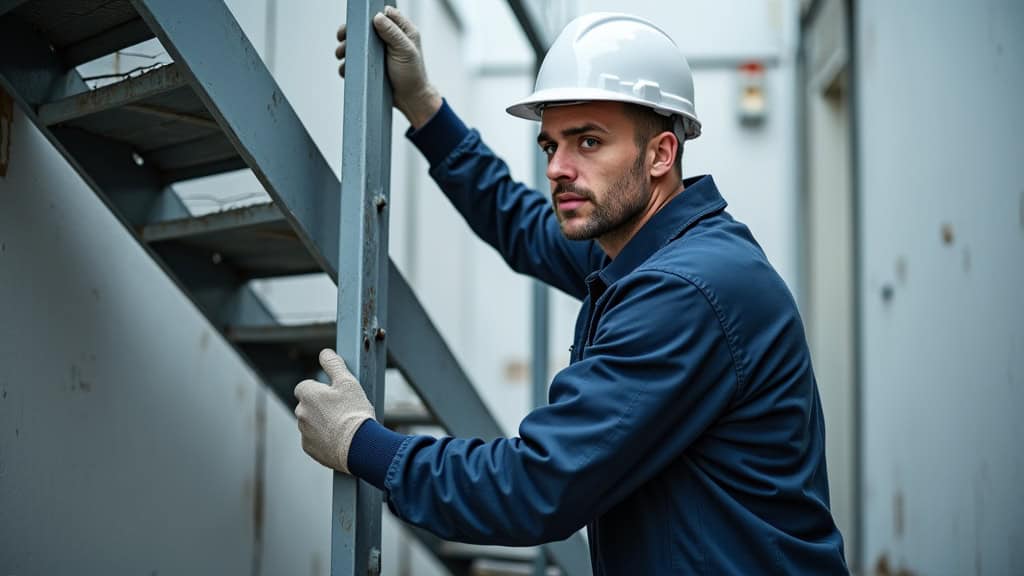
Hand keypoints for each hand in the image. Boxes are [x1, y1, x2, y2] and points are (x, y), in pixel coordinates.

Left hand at [294, 349, 375, 472]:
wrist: (358, 446)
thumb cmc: (354, 412)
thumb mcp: (348, 382)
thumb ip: (334, 364)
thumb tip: (325, 353)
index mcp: (307, 394)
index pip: (306, 386)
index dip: (321, 389)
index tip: (335, 394)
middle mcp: (300, 412)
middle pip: (308, 405)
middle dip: (321, 406)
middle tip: (342, 410)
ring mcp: (304, 432)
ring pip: (311, 422)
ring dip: (322, 422)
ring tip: (343, 425)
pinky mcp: (309, 448)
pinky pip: (314, 439)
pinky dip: (324, 438)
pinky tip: (340, 438)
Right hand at [335, 5, 441, 127]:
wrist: (410, 99)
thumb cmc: (413, 75)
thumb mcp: (405, 51)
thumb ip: (393, 33)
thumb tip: (377, 17)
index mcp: (401, 30)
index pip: (384, 14)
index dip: (370, 15)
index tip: (359, 22)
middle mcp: (389, 38)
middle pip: (365, 28)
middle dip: (351, 32)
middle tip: (343, 37)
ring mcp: (378, 51)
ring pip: (357, 43)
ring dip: (346, 48)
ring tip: (341, 54)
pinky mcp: (371, 64)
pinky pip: (355, 59)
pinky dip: (348, 63)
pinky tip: (346, 68)